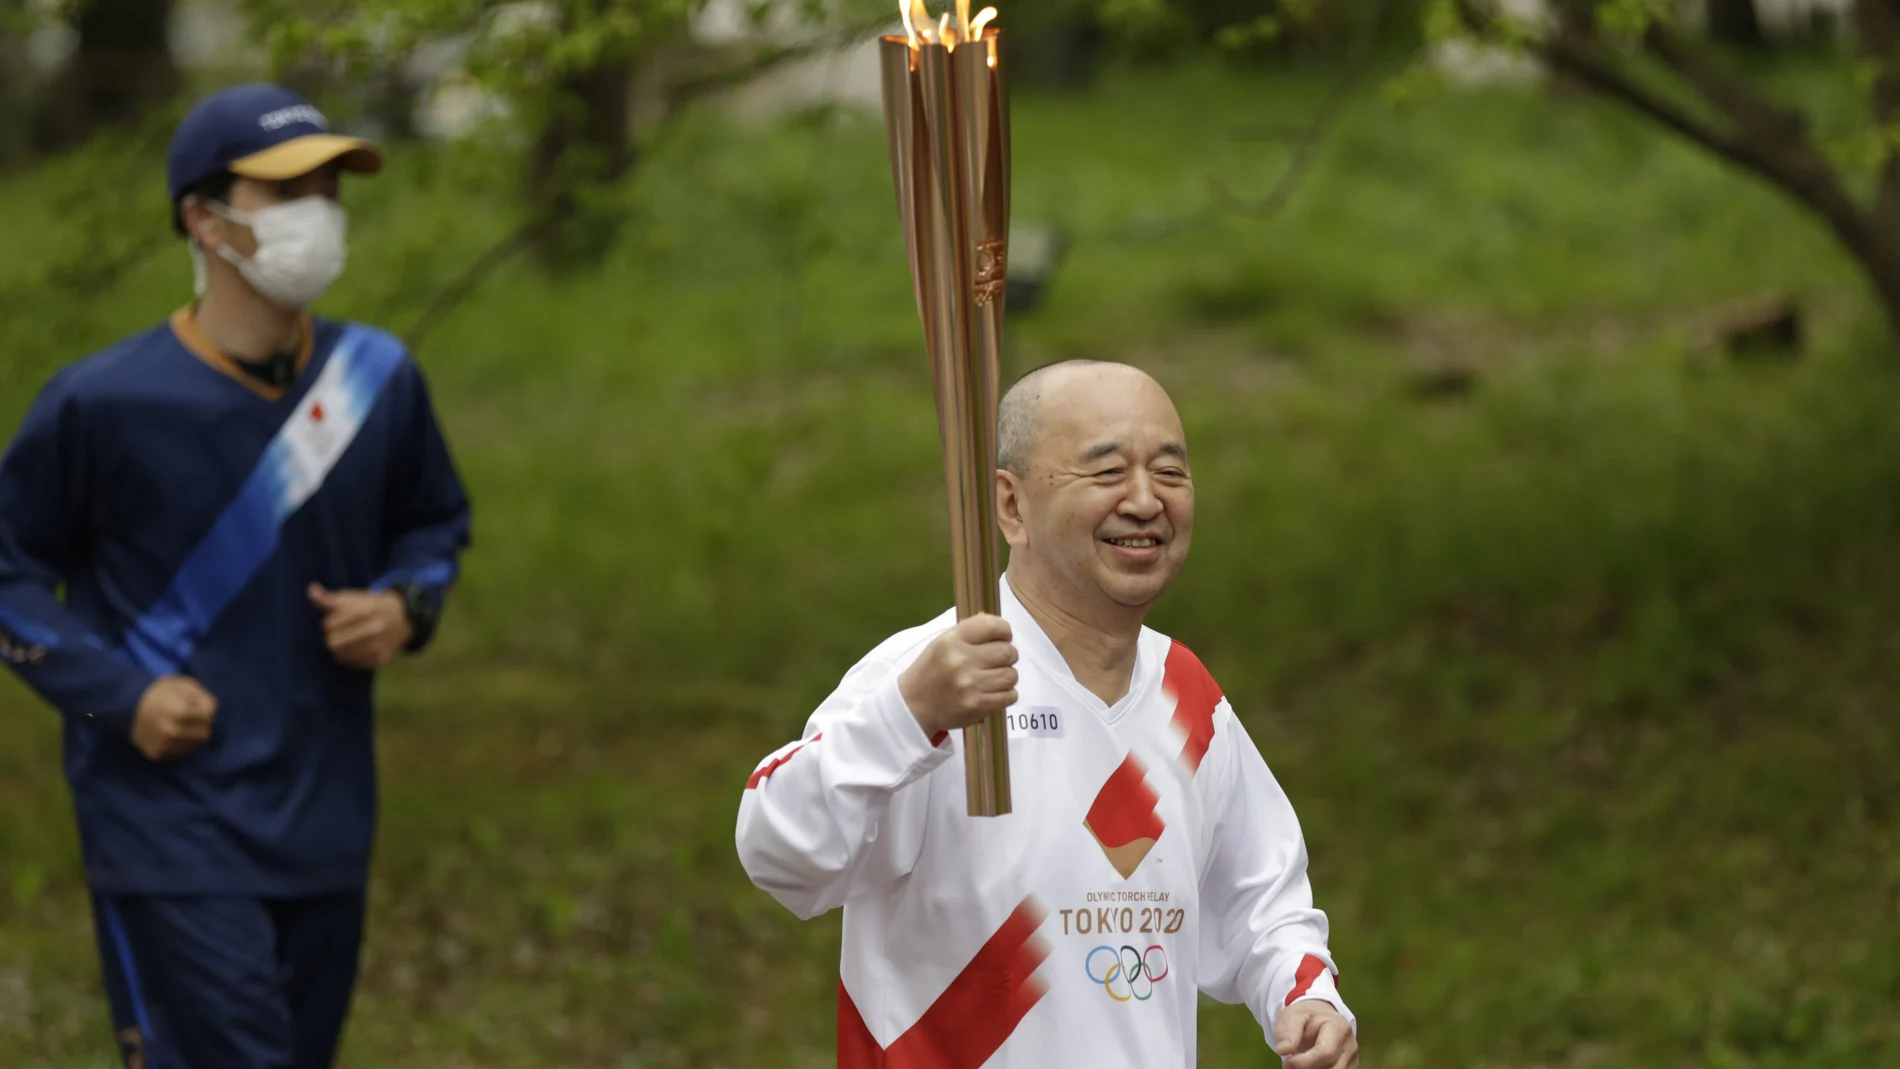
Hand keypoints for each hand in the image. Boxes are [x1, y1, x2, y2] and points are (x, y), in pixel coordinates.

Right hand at [131, 676, 217, 760]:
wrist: (126, 705)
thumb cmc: (159, 691)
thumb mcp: (184, 684)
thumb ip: (203, 697)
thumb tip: (212, 714)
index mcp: (181, 712)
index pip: (209, 717)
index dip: (205, 710)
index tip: (194, 706)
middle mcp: (173, 732)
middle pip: (204, 734)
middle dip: (201, 726)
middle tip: (189, 719)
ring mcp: (164, 745)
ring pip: (193, 747)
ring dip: (191, 737)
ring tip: (179, 726)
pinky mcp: (157, 755)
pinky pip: (179, 754)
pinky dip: (179, 745)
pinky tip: (171, 735)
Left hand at [309, 584, 411, 669]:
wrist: (403, 617)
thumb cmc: (371, 606)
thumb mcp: (352, 598)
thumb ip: (330, 598)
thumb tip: (311, 590)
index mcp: (365, 610)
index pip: (329, 625)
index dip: (328, 623)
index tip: (336, 620)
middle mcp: (374, 629)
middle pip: (334, 643)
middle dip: (332, 638)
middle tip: (339, 634)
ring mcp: (379, 645)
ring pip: (342, 656)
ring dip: (340, 650)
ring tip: (347, 642)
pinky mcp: (382, 658)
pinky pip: (354, 664)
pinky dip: (352, 658)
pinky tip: (357, 649)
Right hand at [897, 614, 1018, 737]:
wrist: (913, 707)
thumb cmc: (930, 672)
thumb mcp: (942, 644)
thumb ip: (970, 633)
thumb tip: (999, 627)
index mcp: (952, 640)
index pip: (993, 626)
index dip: (1004, 631)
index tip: (1003, 638)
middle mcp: (961, 660)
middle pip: (1007, 652)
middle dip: (1008, 656)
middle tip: (999, 661)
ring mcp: (969, 684)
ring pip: (1011, 675)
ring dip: (1007, 677)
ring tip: (994, 679)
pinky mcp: (976, 705)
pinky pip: (1009, 696)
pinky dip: (1007, 695)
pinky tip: (994, 693)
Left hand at [1275, 1001, 1356, 1068]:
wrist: (1320, 1016)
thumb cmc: (1306, 1016)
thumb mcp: (1293, 1016)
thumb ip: (1288, 1031)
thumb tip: (1283, 1050)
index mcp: (1338, 1028)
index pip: (1325, 1052)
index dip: (1304, 1062)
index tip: (1287, 1062)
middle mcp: (1350, 1046)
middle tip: (1290, 1065)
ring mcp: (1352, 1059)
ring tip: (1298, 1064)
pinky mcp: (1350, 1068)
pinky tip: (1308, 1067)